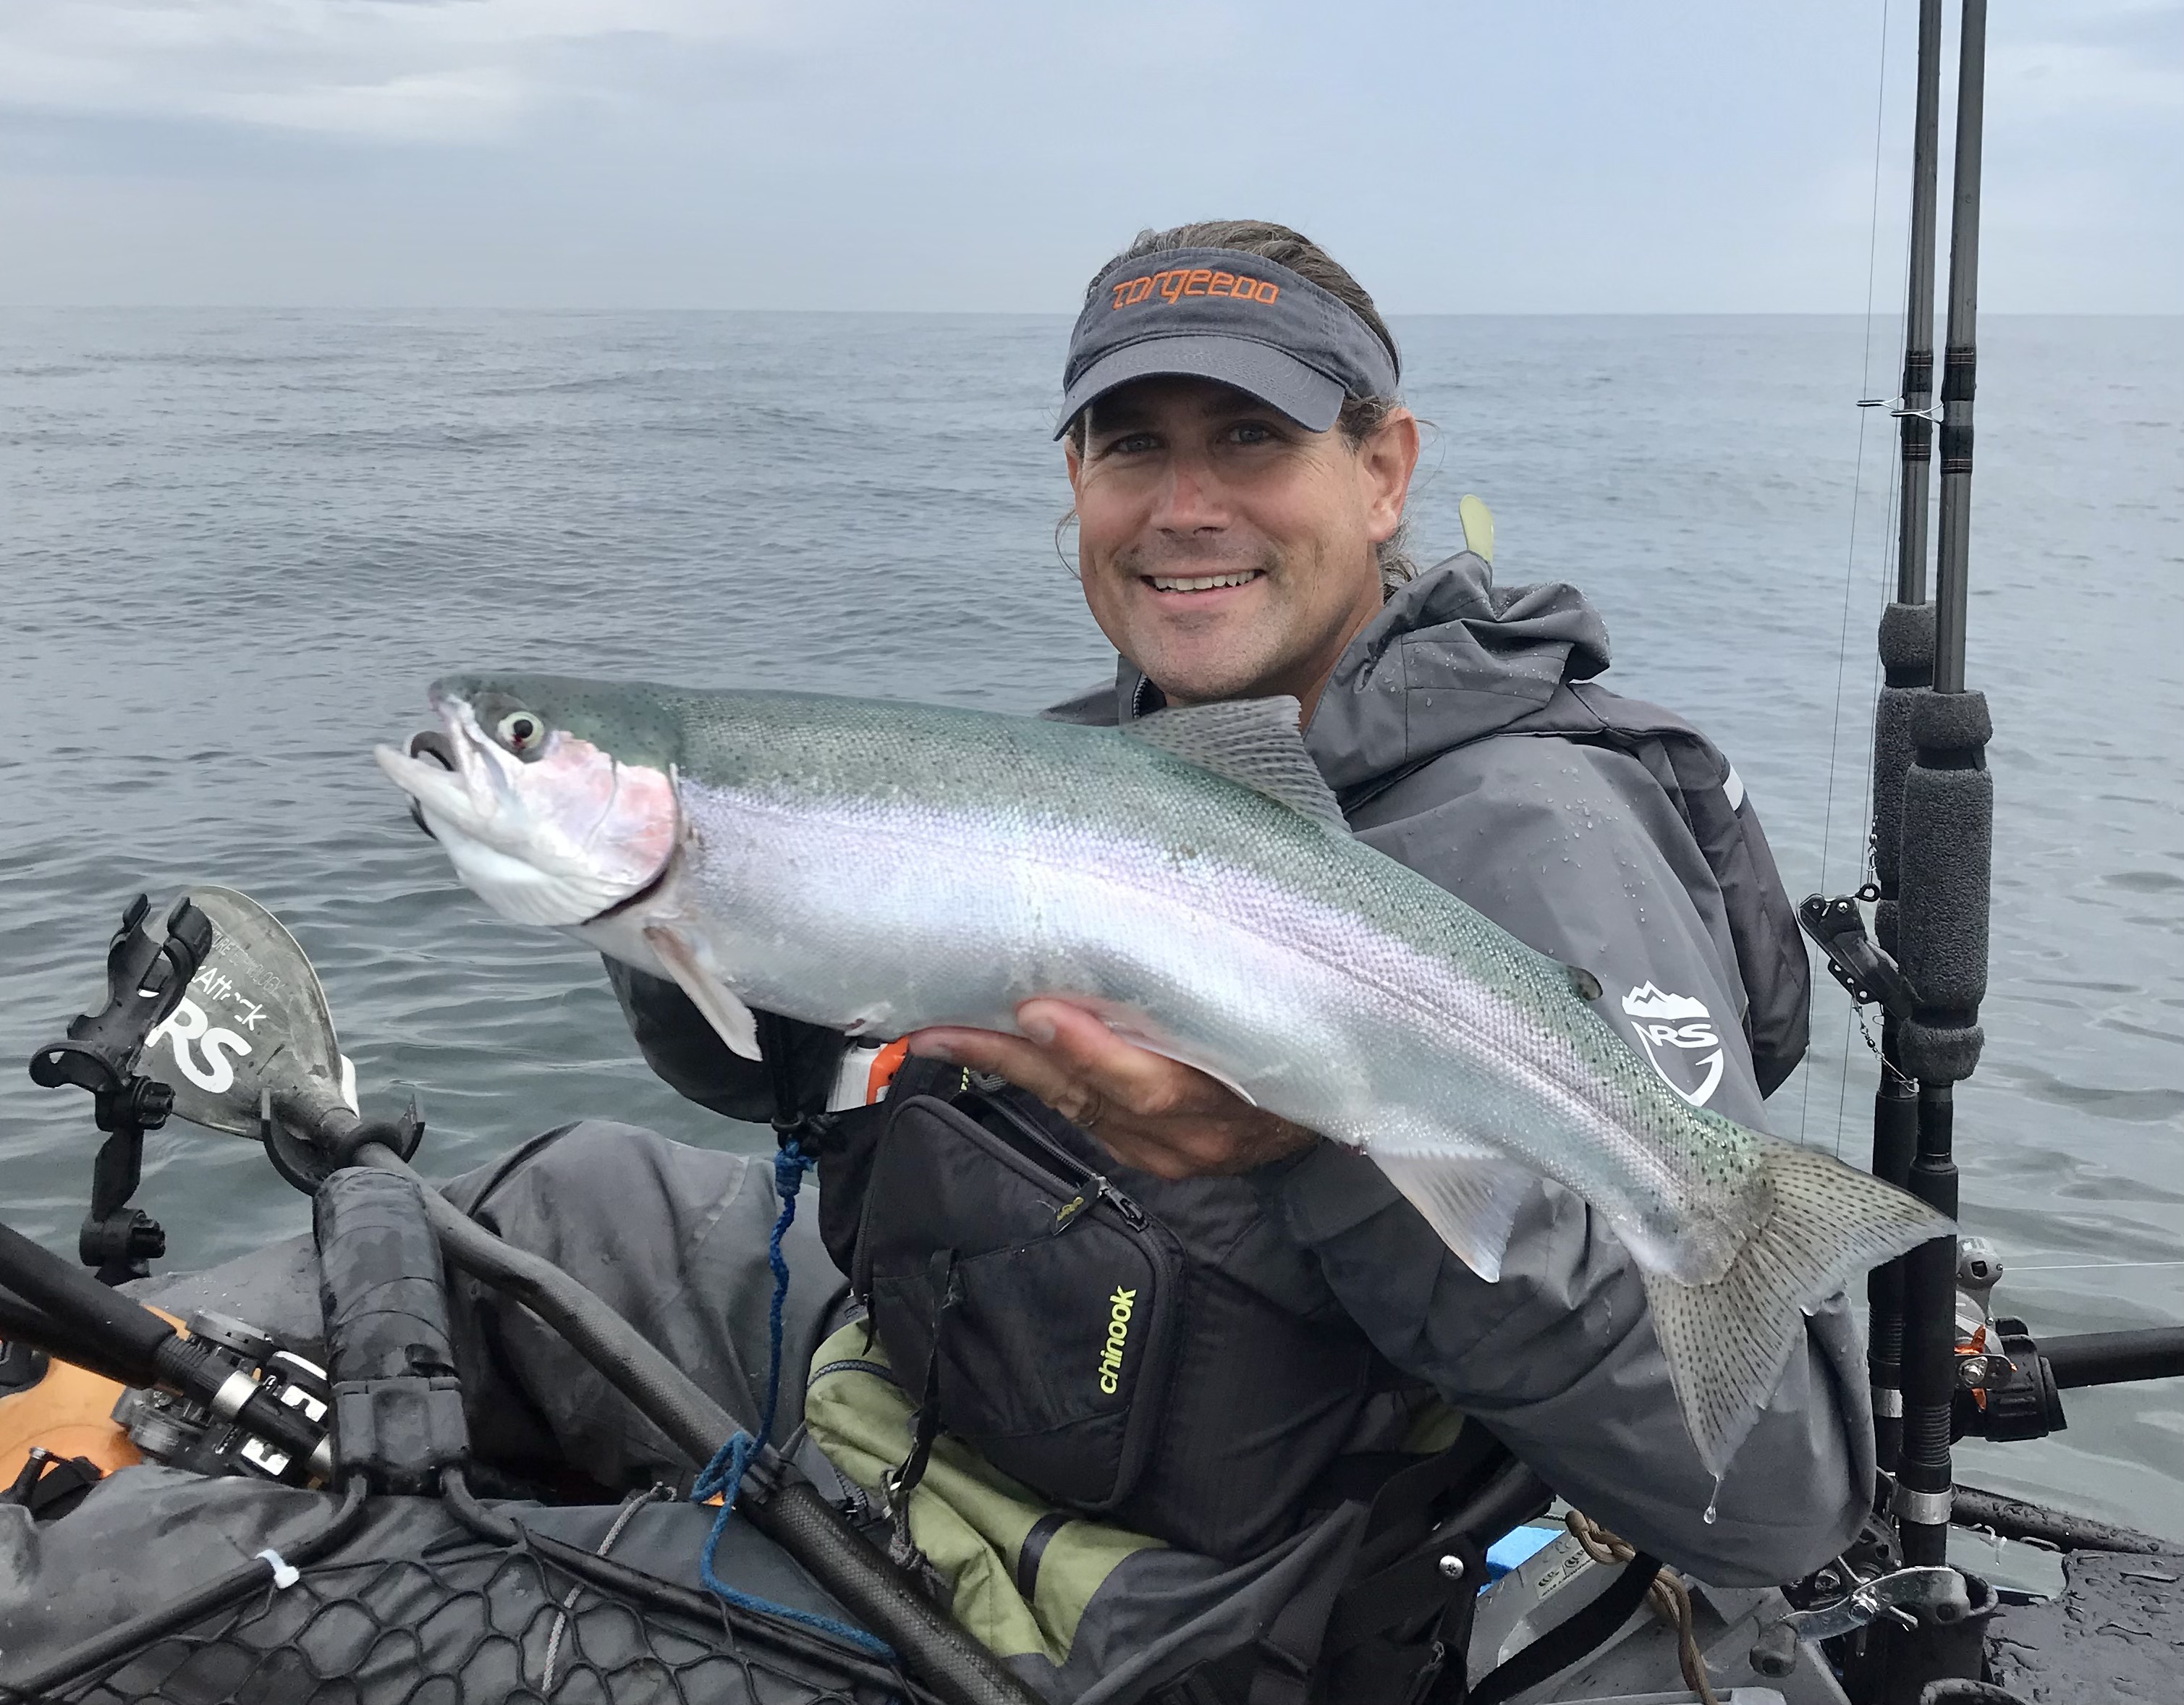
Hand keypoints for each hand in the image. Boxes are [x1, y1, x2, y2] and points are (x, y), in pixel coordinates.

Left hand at [904, 998, 1318, 1180]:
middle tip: (941, 1029)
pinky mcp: (1151, 1158)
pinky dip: (1042, 1085)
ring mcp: (1169, 1153)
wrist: (1335, 1115)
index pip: (1151, 1084)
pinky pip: (1084, 1119)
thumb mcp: (1283, 1016)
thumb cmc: (1307, 1044)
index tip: (1038, 1011)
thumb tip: (1147, 943)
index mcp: (1233, 1095)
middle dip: (1013, 1061)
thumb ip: (1220, 989)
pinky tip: (996, 1056)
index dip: (1093, 1052)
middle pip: (1091, 1098)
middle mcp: (1193, 1134)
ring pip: (1076, 1109)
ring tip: (940, 1036)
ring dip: (1008, 1072)